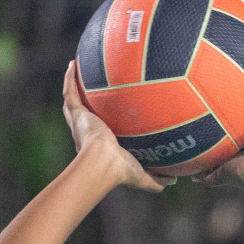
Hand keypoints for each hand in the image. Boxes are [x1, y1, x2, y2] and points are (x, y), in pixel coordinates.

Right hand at [62, 61, 174, 192]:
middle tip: (86, 88)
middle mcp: (86, 131)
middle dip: (82, 102)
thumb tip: (174, 180)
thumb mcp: (142, 175)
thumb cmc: (120, 171)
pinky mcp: (77, 114)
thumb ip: (157, 178)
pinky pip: (71, 91)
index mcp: (98, 143)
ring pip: (73, 100)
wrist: (103, 163)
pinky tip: (73, 64)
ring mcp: (80, 121)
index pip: (97, 130)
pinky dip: (69, 78)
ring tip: (75, 69)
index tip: (105, 113)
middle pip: (82, 113)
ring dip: (72, 85)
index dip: (98, 121)